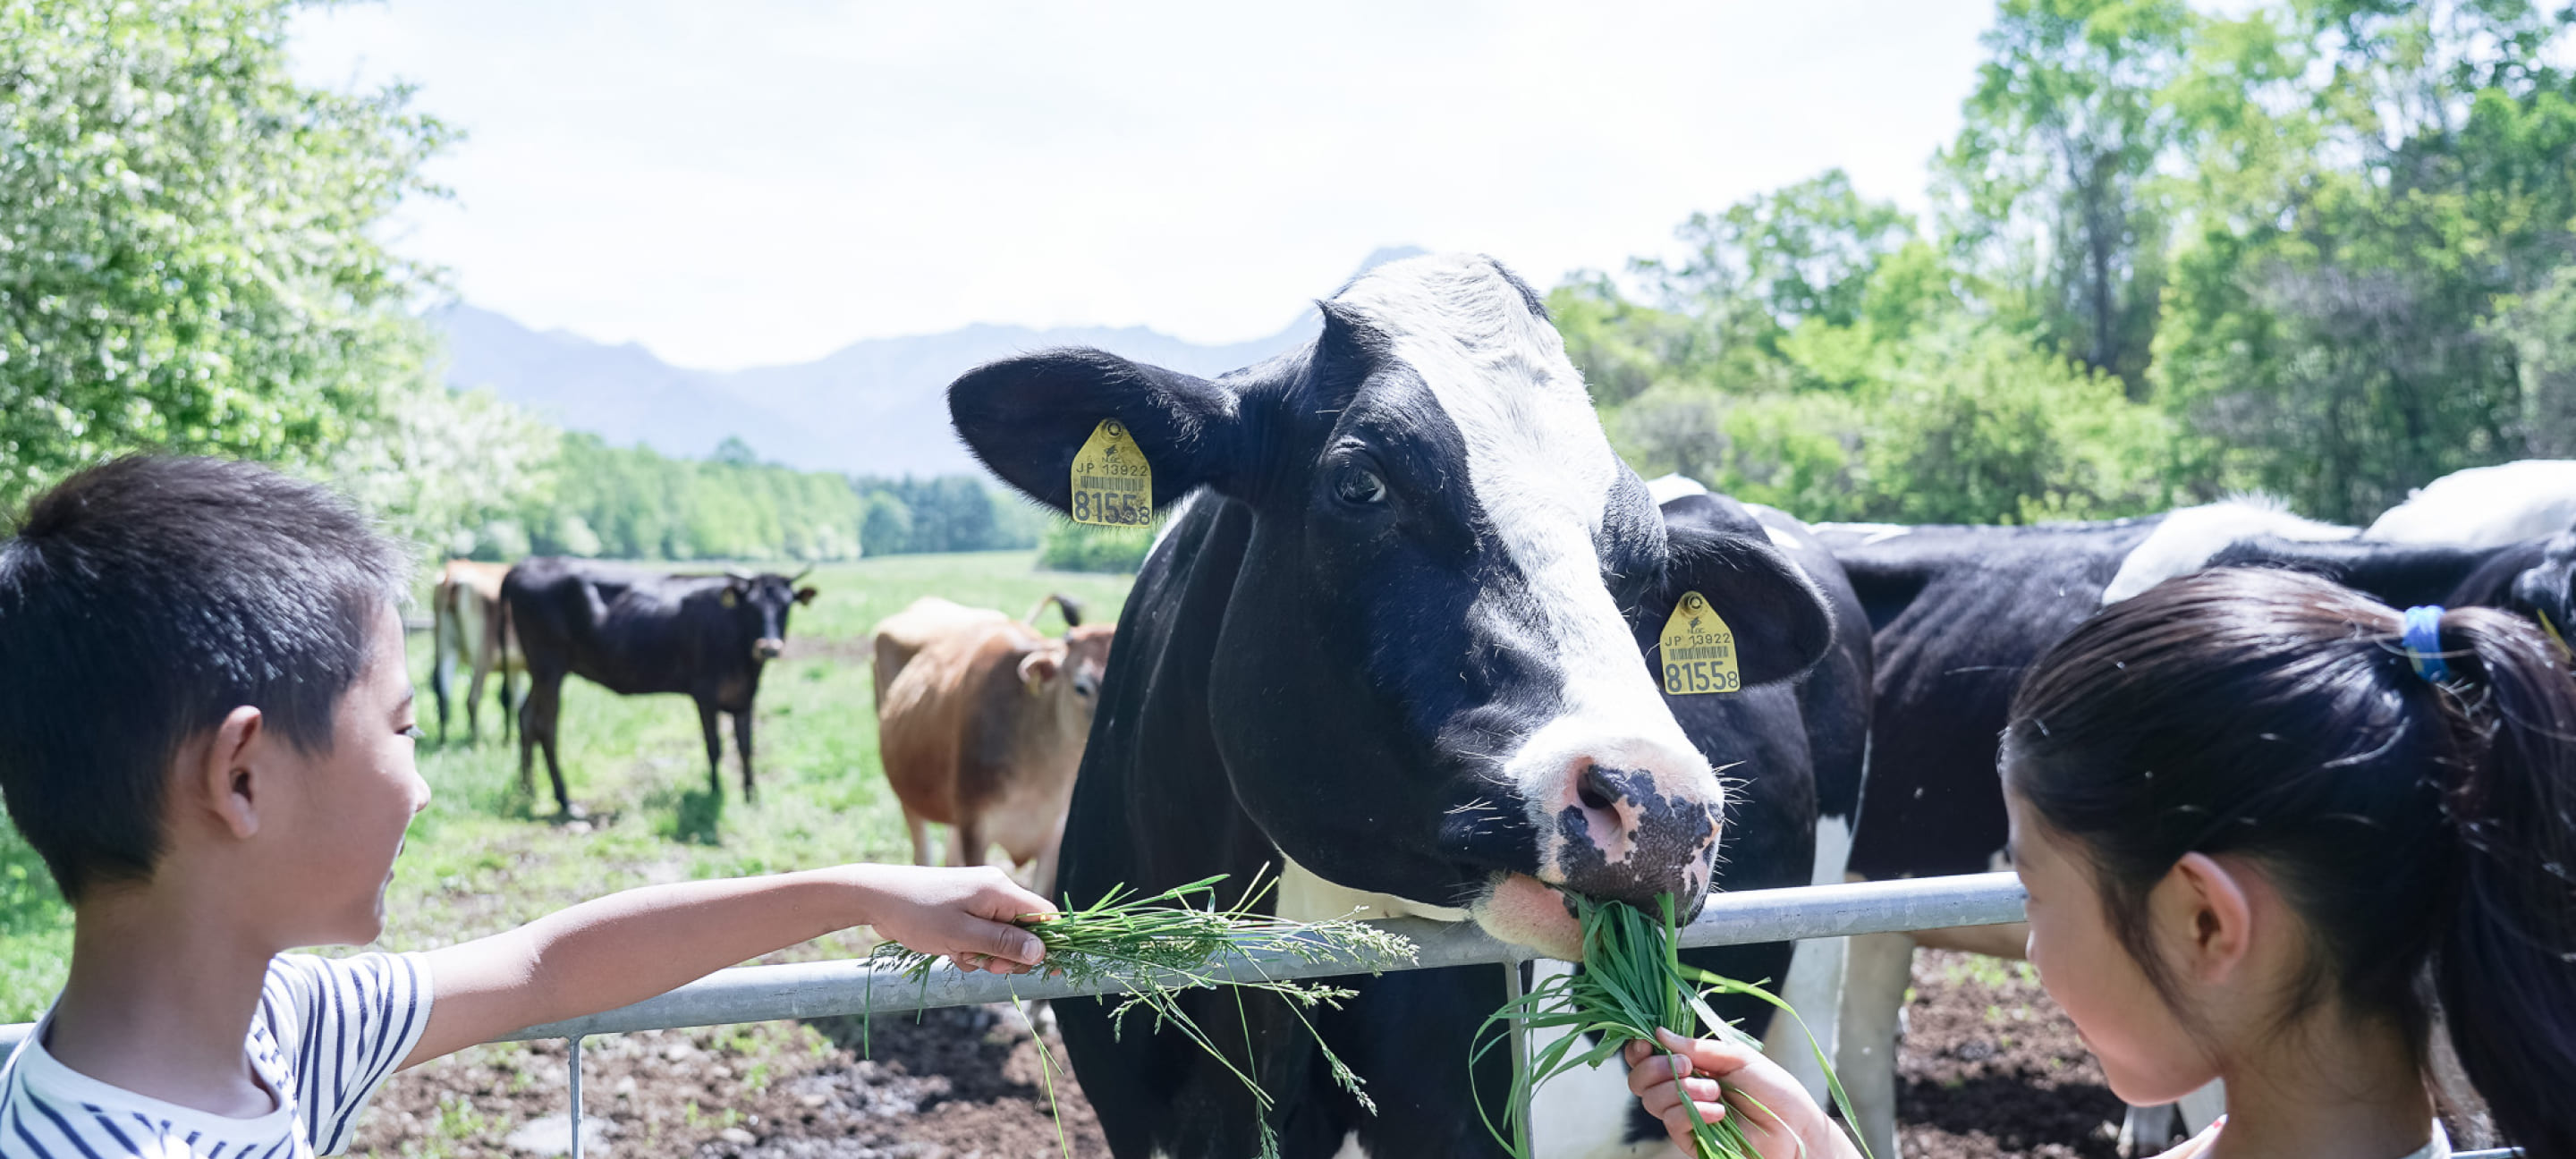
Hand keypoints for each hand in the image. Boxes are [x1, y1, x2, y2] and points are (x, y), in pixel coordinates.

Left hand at [850, 865, 1057, 973]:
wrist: (876, 898)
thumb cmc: (919, 914)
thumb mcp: (963, 935)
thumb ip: (1003, 943)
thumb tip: (1041, 951)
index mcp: (1000, 890)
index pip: (1043, 915)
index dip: (1050, 942)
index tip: (1049, 969)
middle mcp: (994, 891)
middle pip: (1023, 930)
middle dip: (1008, 955)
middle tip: (987, 966)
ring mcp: (977, 901)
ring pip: (999, 938)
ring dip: (985, 955)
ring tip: (959, 954)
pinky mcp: (962, 911)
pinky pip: (980, 936)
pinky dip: (969, 949)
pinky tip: (949, 951)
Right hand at [1623, 1028, 1850, 1158]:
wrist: (1794, 1125)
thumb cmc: (1772, 1088)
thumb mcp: (1736, 1057)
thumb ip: (1697, 1047)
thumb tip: (1658, 1033)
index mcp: (1689, 1066)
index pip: (1647, 1058)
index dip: (1638, 1050)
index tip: (1647, 1044)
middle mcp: (1681, 1090)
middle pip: (1639, 1081)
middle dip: (1656, 1068)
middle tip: (1687, 1066)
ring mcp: (1684, 1116)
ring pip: (1652, 1101)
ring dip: (1682, 1090)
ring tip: (1716, 1091)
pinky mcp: (1691, 1139)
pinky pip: (1672, 1123)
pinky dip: (1692, 1111)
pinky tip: (1719, 1111)